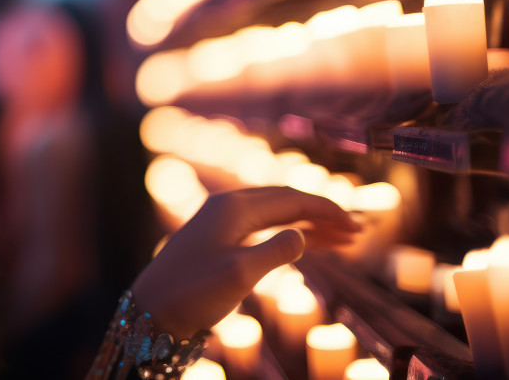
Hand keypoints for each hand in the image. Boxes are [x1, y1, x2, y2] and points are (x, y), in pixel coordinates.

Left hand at [129, 186, 360, 335]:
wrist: (152, 308)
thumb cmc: (192, 292)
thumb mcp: (238, 275)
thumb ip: (274, 252)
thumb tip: (303, 235)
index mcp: (234, 207)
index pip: (292, 199)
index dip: (326, 211)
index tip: (357, 227)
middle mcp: (228, 206)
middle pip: (286, 201)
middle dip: (322, 214)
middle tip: (357, 232)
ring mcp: (222, 221)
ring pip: (276, 214)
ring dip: (309, 225)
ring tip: (344, 241)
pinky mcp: (219, 238)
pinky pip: (263, 227)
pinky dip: (289, 233)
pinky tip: (309, 245)